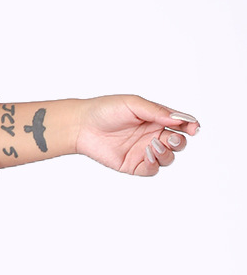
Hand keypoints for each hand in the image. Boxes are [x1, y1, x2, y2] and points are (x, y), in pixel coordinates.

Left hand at [73, 95, 199, 177]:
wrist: (81, 125)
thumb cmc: (106, 110)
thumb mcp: (133, 104)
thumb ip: (157, 111)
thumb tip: (179, 118)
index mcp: (156, 119)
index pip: (181, 124)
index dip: (191, 126)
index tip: (193, 127)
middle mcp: (152, 135)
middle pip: (178, 143)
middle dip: (180, 142)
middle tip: (170, 138)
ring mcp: (143, 151)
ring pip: (168, 158)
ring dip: (167, 153)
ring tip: (154, 145)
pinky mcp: (133, 165)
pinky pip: (152, 169)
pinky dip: (155, 164)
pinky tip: (147, 153)